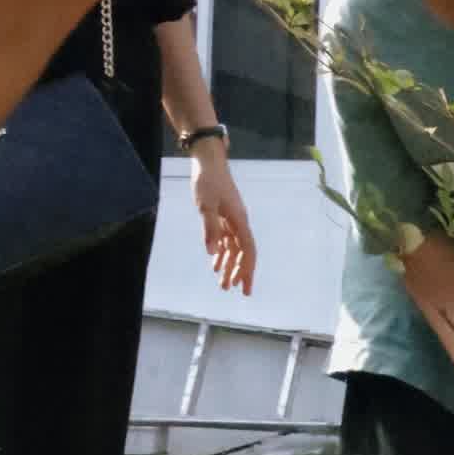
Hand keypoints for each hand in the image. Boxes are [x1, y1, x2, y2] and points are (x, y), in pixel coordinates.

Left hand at [192, 145, 256, 294]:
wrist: (209, 163)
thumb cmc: (208, 183)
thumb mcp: (205, 206)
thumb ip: (210, 230)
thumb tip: (212, 253)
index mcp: (239, 221)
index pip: (247, 250)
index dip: (247, 270)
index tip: (245, 287)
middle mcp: (239, 223)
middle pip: (244, 253)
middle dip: (241, 272)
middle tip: (237, 291)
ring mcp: (232, 221)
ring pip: (234, 249)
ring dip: (230, 266)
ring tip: (223, 283)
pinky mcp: (224, 218)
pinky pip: (226, 241)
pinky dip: (221, 253)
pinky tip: (215, 264)